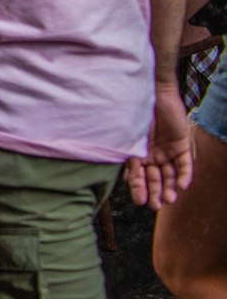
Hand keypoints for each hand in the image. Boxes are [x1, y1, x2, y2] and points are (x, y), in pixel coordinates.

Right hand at [125, 81, 193, 209]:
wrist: (152, 92)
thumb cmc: (133, 111)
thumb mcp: (127, 135)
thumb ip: (124, 152)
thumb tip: (113, 170)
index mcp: (136, 154)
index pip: (138, 176)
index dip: (139, 189)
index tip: (140, 201)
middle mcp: (152, 155)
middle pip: (155, 178)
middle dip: (155, 192)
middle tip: (156, 206)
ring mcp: (168, 151)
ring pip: (170, 175)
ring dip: (170, 188)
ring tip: (170, 199)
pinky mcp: (182, 146)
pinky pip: (185, 164)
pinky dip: (184, 175)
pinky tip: (182, 186)